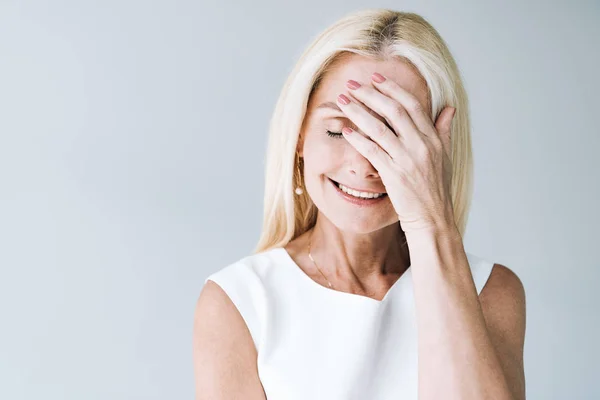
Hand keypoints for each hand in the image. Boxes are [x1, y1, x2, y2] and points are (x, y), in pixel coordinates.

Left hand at [336, 73, 456, 233]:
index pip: (412, 105)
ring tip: (342, 101)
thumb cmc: (436, 189)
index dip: (393, 89)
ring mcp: (407, 159)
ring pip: (379, 128)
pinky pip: (372, 151)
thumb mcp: (445, 156)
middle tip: (352, 84)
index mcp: (433, 138)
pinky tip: (345, 130)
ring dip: (358, 111)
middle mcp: (421, 145)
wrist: (433, 217)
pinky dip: (358, 139)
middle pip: (393, 111)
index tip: (376, 78)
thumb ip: (443, 130)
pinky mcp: (394, 175)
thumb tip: (449, 108)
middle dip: (370, 94)